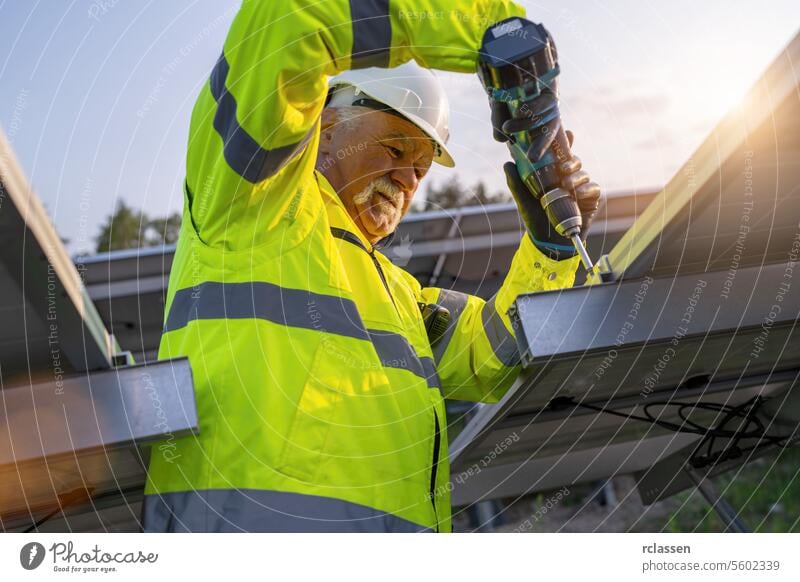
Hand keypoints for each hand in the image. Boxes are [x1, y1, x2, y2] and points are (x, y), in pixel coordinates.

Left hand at [504, 130, 601, 260]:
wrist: (548, 242)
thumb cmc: (535, 219)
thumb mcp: (523, 200)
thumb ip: (516, 183)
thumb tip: (507, 164)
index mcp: (553, 174)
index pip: (560, 154)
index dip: (565, 142)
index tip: (567, 133)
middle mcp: (568, 178)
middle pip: (574, 160)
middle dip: (570, 159)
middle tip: (562, 166)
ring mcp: (580, 188)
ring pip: (583, 173)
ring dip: (576, 176)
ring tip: (566, 184)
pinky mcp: (590, 200)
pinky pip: (593, 188)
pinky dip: (586, 190)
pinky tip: (577, 194)